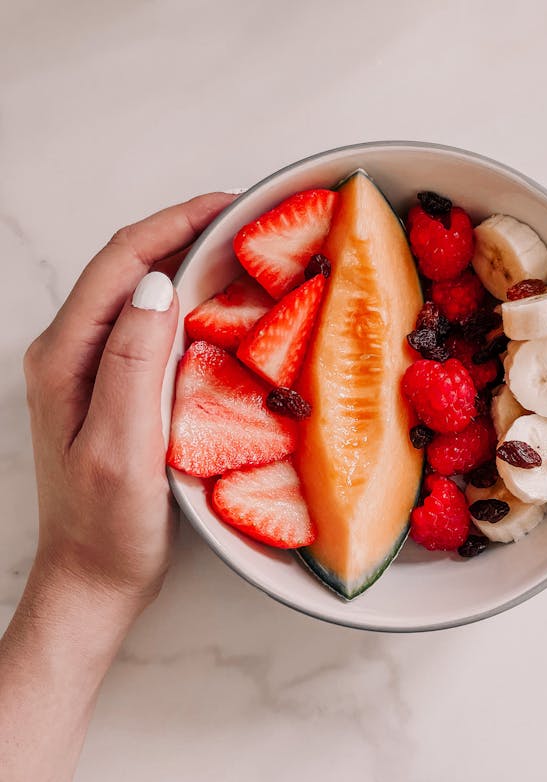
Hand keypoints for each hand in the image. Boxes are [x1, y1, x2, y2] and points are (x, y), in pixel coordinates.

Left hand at [22, 192, 235, 616]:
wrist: (93, 578)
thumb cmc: (107, 527)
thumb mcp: (120, 449)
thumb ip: (133, 366)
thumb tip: (157, 287)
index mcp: (66, 356)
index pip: (120, 264)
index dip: (173, 224)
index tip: (227, 203)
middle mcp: (72, 352)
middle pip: (128, 266)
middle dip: (184, 232)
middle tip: (245, 219)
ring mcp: (92, 368)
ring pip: (140, 292)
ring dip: (187, 262)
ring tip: (240, 248)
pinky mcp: (116, 386)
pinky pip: (151, 325)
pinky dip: (188, 302)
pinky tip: (221, 304)